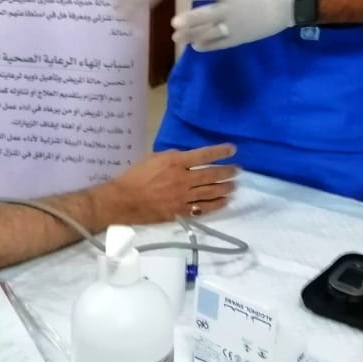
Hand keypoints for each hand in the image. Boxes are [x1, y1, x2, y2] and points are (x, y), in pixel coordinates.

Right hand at [104, 143, 237, 222]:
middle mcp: (182, 179)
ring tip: (234, 186)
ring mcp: (182, 197)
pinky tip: (224, 202)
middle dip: (227, 172)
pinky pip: (202, 208)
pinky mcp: (180, 212)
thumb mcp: (154, 158)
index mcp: (175, 162)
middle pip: (211, 175)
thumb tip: (189, 159)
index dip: (219, 152)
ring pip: (210, 192)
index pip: (203, 155)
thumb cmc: (136, 176)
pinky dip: (215, 205)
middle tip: (237, 171)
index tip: (232, 149)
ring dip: (224, 189)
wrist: (124, 200)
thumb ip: (173, 157)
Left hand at [171, 0, 292, 51]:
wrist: (286, 4)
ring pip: (211, 32)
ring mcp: (235, 26)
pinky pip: (222, 43)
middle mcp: (231, 9)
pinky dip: (208, 46)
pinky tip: (195, 46)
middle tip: (174, 23)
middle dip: (190, 20)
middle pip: (208, 15)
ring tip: (177, 38)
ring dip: (193, 35)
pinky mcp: (240, 37)